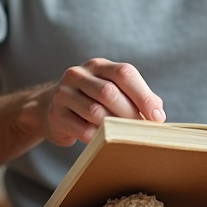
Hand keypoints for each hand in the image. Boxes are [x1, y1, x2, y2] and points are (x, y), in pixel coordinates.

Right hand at [35, 58, 164, 146]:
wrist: (48, 108)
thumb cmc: (91, 101)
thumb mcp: (112, 90)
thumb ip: (136, 98)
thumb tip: (158, 114)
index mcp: (98, 66)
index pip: (124, 73)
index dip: (143, 95)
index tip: (157, 117)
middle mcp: (78, 74)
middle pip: (110, 92)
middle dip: (130, 114)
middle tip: (141, 130)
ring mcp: (63, 93)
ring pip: (95, 112)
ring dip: (114, 127)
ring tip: (124, 136)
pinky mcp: (55, 114)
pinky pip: (82, 129)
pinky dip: (97, 137)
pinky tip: (103, 141)